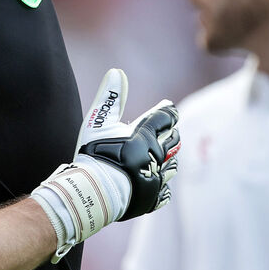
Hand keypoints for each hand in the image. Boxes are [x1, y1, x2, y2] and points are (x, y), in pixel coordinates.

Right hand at [30, 69, 179, 260]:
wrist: (95, 191)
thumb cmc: (96, 153)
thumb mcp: (98, 122)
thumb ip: (109, 97)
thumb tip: (117, 71)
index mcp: (146, 134)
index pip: (165, 118)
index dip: (167, 112)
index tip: (169, 107)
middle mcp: (156, 155)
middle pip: (173, 141)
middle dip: (171, 134)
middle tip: (170, 130)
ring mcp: (156, 178)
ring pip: (172, 166)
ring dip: (170, 159)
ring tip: (167, 157)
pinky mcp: (152, 198)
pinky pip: (164, 191)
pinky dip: (162, 185)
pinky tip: (159, 184)